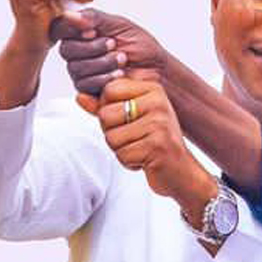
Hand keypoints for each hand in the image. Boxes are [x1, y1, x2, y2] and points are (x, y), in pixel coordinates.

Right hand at [52, 8, 166, 101]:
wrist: (156, 70)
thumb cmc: (140, 46)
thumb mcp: (119, 24)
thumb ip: (94, 18)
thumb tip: (70, 15)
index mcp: (82, 32)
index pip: (60, 28)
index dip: (73, 30)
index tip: (93, 31)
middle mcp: (78, 52)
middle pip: (66, 49)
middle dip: (94, 48)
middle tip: (114, 45)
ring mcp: (80, 72)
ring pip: (76, 68)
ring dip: (103, 63)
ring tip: (122, 59)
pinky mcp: (87, 90)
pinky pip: (84, 85)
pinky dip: (104, 78)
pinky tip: (119, 75)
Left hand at [87, 77, 215, 207]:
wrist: (182, 172)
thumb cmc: (155, 142)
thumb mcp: (131, 118)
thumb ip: (105, 106)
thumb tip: (79, 96)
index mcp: (152, 89)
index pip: (109, 90)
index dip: (108, 109)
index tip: (127, 120)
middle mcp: (158, 102)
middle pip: (105, 114)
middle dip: (113, 133)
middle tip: (135, 138)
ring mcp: (159, 123)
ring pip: (111, 137)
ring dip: (121, 149)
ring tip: (140, 149)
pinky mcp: (157, 146)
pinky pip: (122, 155)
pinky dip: (129, 162)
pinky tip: (145, 160)